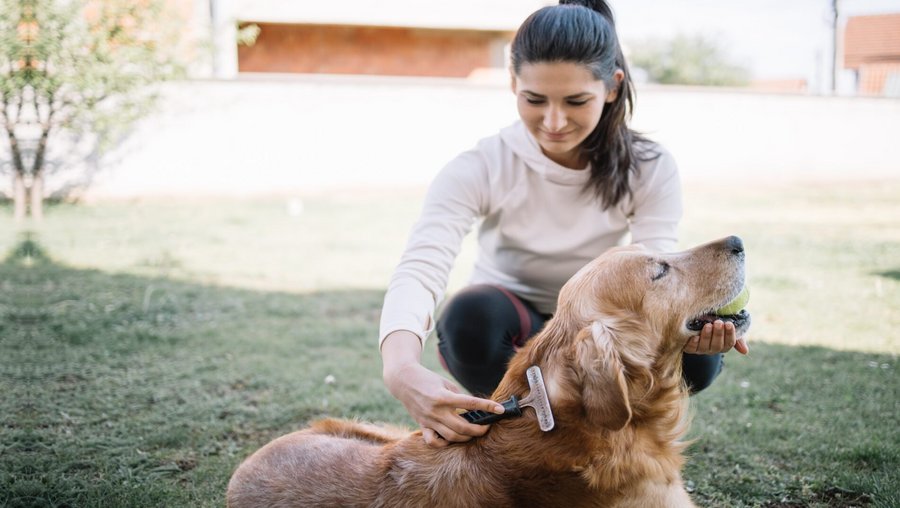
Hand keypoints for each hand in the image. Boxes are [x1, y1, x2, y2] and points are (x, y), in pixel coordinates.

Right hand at [384, 362, 505, 447]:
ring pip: (451, 436)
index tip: (500, 409)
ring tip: (473, 433)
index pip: (470, 403)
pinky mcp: (422, 425)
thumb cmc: (428, 379)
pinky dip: (444, 443)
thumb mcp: (446, 383)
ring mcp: (428, 420)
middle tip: (486, 427)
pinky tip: (452, 438)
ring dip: (466, 437)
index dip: (487, 407)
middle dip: (478, 429)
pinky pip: (433, 441)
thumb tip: (475, 410)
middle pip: (462, 427)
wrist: (403, 380)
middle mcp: (436, 410)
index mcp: (443, 396)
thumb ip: (459, 397)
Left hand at [683, 320, 748, 354]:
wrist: (699, 318)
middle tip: (719, 322)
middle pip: (717, 345)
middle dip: (718, 334)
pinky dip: (693, 343)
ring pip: (704, 346)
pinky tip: (694, 337)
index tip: (729, 324)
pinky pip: (691, 348)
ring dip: (707, 336)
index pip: (729, 343)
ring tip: (708, 325)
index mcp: (724, 345)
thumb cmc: (716, 322)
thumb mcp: (727, 327)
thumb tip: (745, 351)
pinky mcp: (689, 348)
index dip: (730, 334)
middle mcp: (712, 349)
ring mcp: (700, 349)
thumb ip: (738, 338)